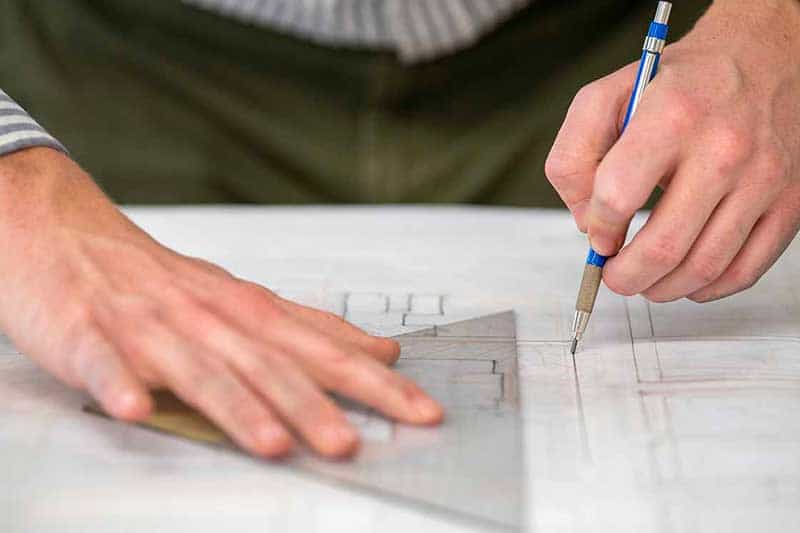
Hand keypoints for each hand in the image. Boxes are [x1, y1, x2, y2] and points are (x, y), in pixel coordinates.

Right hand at [0, 148, 442, 457]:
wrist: (70, 235)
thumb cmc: (162, 278)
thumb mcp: (244, 299)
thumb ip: (311, 329)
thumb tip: (379, 350)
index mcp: (248, 309)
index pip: (323, 349)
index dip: (373, 381)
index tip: (419, 409)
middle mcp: (208, 317)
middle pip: (270, 364)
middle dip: (316, 405)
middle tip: (352, 443)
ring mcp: (150, 327)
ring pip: (200, 371)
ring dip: (238, 407)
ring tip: (272, 443)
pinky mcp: (90, 336)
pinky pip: (106, 364)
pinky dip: (121, 383)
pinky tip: (138, 409)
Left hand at [546, 0, 799, 301]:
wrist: (763, 57)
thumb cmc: (681, 83)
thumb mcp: (608, 97)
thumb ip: (574, 156)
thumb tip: (585, 221)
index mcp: (672, 116)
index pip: (617, 194)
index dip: (598, 226)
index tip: (598, 233)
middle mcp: (723, 149)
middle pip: (662, 245)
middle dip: (625, 276)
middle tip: (613, 277)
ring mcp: (762, 180)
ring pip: (703, 267)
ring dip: (662, 289)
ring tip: (644, 281)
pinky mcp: (788, 203)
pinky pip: (745, 271)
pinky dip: (706, 289)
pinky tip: (686, 278)